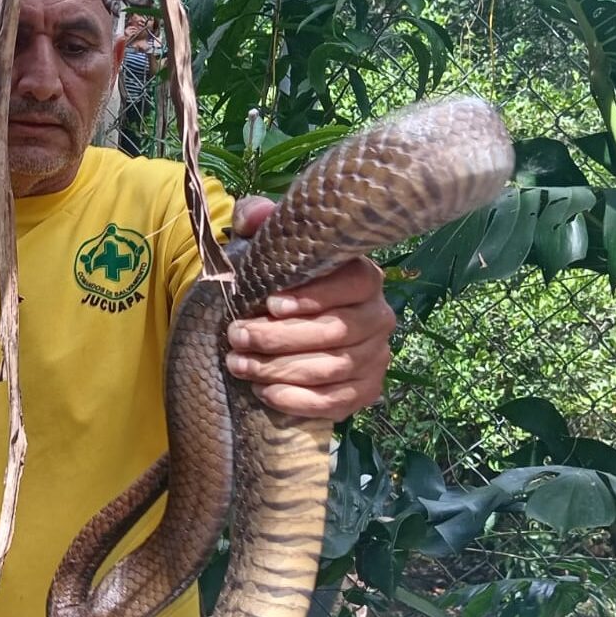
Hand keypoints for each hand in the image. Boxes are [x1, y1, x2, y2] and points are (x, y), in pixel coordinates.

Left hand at [224, 196, 395, 421]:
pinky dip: (299, 400)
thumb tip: (255, 215)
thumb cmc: (275, 284)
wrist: (281, 330)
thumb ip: (258, 223)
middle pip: (336, 332)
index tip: (269, 304)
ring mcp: (376, 356)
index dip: (314, 296)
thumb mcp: (263, 248)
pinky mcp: (366, 390)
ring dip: (279, 369)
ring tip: (239, 364)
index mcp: (363, 277)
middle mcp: (379, 316)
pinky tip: (266, 392)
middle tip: (236, 337)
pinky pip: (337, 402)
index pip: (354, 284)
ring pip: (332, 368)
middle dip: (279, 338)